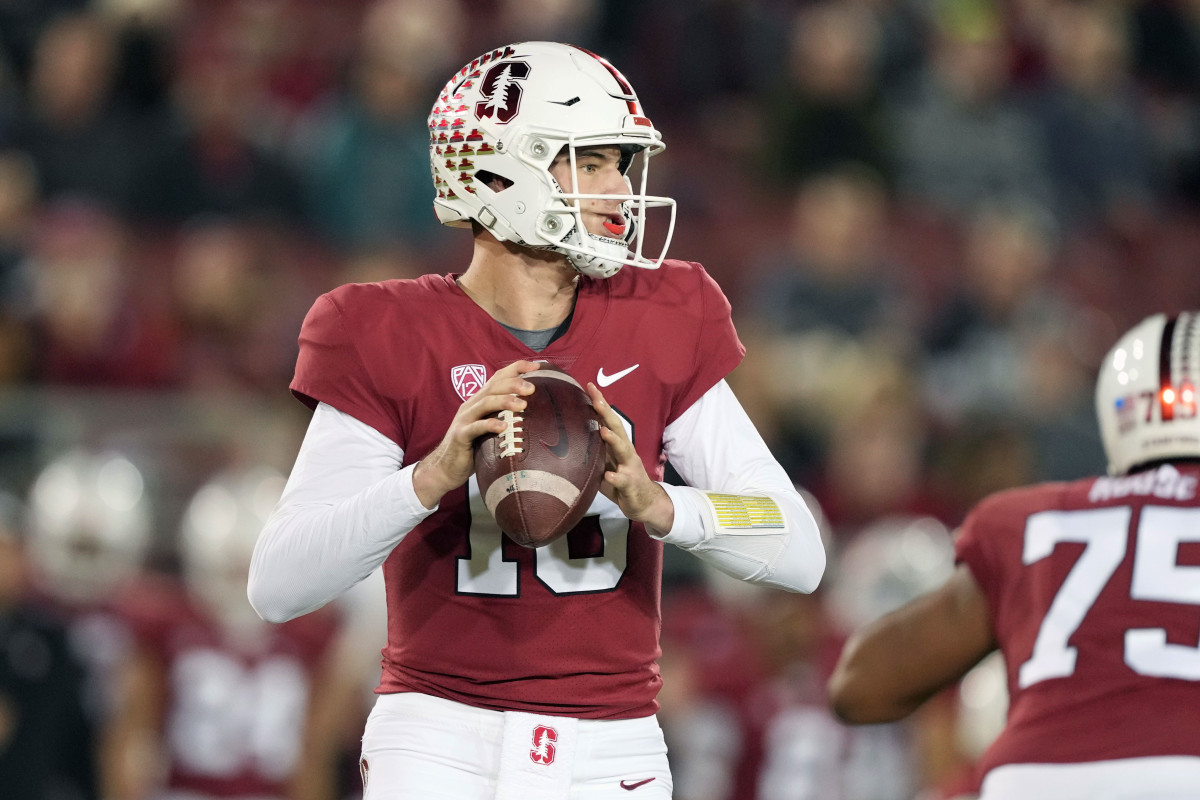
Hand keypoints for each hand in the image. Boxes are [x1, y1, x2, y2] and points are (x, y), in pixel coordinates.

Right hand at [413, 360, 541, 508]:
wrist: (445, 467)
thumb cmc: (473, 448)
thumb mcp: (490, 428)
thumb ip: (505, 417)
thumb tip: (536, 413)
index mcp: (480, 400)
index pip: (498, 378)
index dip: (516, 369)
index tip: (537, 366)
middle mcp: (472, 405)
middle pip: (493, 387)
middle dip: (513, 383)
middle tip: (532, 388)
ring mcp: (464, 419)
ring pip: (485, 403)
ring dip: (504, 401)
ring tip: (522, 405)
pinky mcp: (460, 435)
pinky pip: (475, 428)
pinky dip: (490, 425)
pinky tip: (503, 427)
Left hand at [586, 383, 674, 534]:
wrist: (644, 502)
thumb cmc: (621, 480)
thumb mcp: (605, 462)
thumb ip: (593, 449)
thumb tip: (570, 435)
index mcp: (617, 444)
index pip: (608, 419)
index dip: (600, 403)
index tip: (589, 386)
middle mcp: (626, 451)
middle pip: (616, 428)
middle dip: (607, 413)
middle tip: (596, 399)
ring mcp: (629, 467)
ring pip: (623, 451)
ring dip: (614, 440)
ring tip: (603, 431)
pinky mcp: (630, 485)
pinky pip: (623, 481)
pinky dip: (616, 478)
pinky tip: (609, 476)